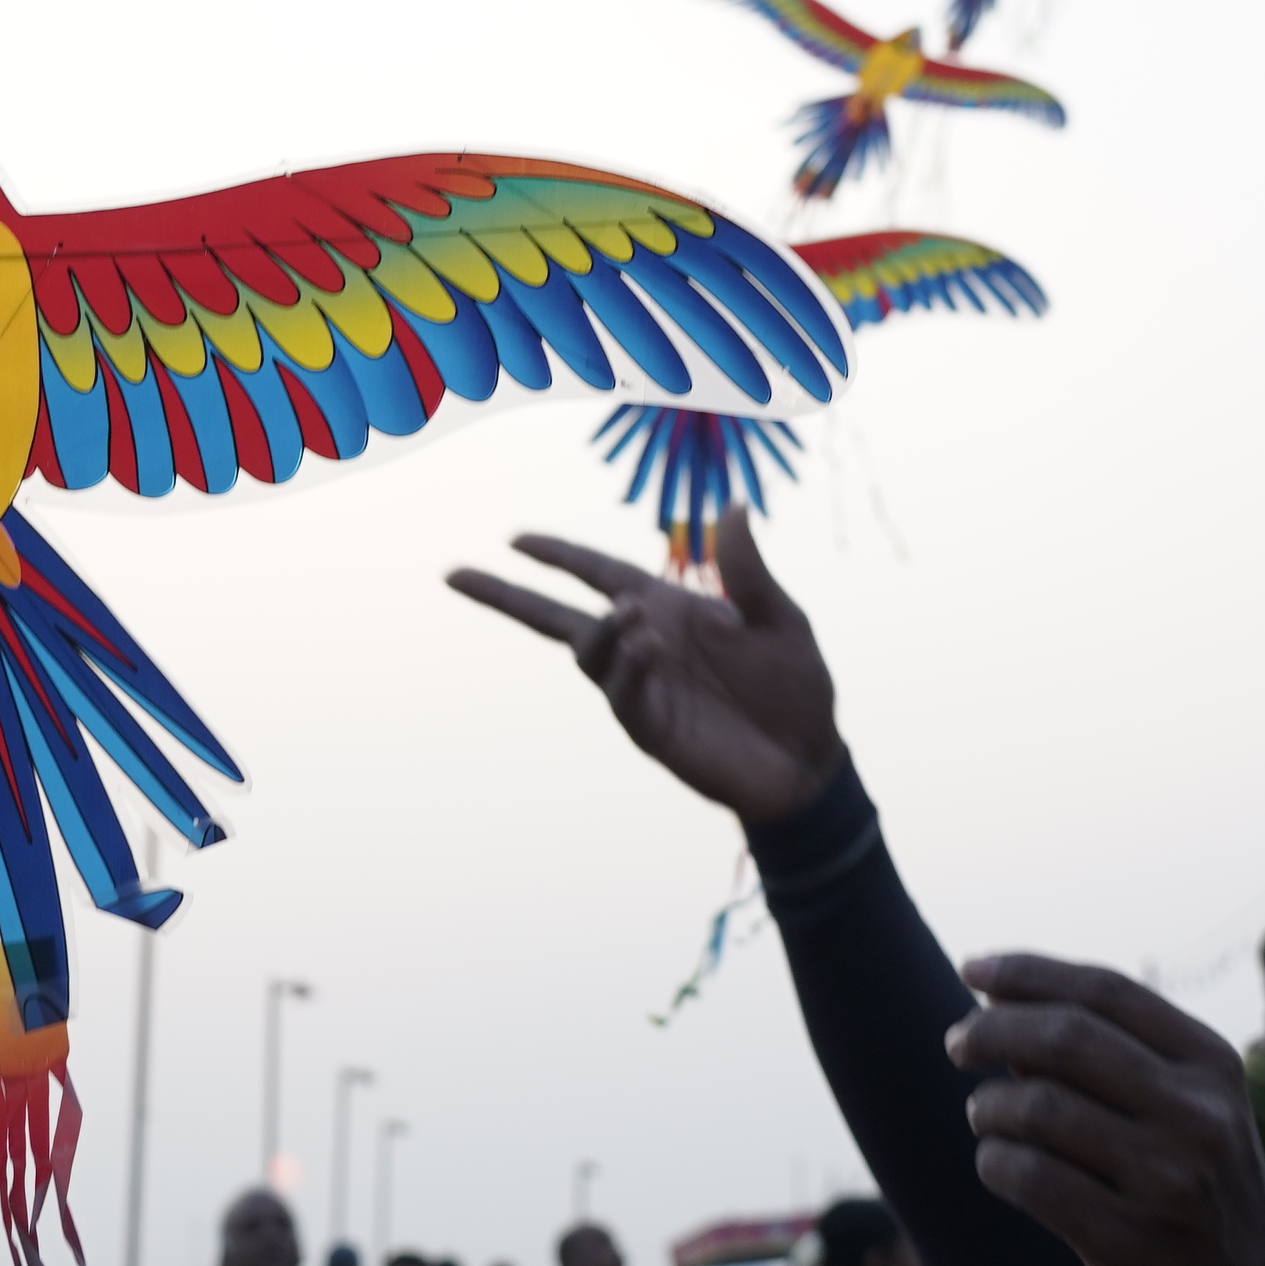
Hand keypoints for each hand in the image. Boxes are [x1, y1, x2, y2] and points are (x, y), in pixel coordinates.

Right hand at [446, 513, 844, 825]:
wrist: (809, 759)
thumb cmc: (795, 685)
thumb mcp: (780, 617)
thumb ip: (748, 570)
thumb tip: (733, 505)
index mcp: (667, 608)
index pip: (598, 573)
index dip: (557, 555)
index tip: (513, 538)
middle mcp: (642, 644)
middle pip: (558, 616)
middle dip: (507, 596)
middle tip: (455, 575)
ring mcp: (641, 688)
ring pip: (589, 654)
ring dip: (601, 631)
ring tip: (632, 618)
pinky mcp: (651, 728)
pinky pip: (623, 695)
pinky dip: (627, 668)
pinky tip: (648, 648)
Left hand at [947, 954, 1264, 1265]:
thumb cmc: (1193, 1175)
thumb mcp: (1183, 1100)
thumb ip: (1105, 1049)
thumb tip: (995, 995)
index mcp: (1210, 1062)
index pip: (1106, 992)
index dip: (1029, 972)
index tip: (970, 966)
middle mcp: (1198, 1114)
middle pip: (1066, 1039)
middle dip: (992, 1031)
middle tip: (958, 1043)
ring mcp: (1167, 1180)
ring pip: (1037, 1107)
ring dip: (990, 1106)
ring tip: (987, 1116)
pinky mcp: (1131, 1241)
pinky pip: (1029, 1178)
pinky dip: (995, 1161)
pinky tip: (998, 1162)